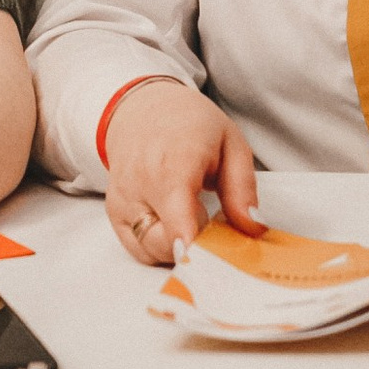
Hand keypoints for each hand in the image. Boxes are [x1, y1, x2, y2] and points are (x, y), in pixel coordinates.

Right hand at [103, 80, 261, 267]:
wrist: (141, 109)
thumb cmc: (189, 125)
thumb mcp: (230, 143)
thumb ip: (242, 189)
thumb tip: (253, 228)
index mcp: (172, 166)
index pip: (178, 223)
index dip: (198, 250)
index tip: (219, 260)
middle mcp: (139, 187)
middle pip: (169, 246)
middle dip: (200, 248)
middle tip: (219, 230)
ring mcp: (123, 203)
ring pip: (154, 252)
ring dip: (181, 248)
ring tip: (196, 220)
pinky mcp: (115, 215)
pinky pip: (140, 250)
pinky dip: (162, 247)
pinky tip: (176, 225)